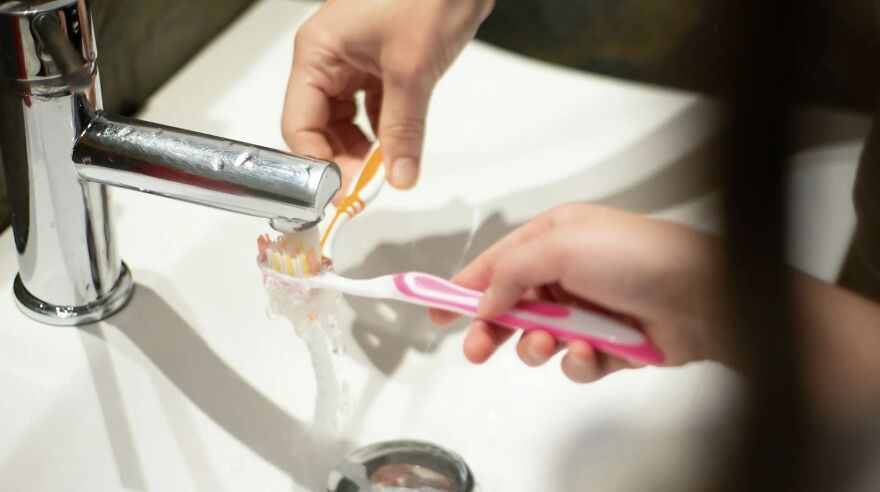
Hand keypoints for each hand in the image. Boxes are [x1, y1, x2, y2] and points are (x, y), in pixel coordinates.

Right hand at [283, 0, 493, 197]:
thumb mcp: (411, 71)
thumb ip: (403, 130)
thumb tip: (399, 176)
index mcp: (317, 53)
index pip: (299, 125)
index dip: (317, 164)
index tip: (342, 193)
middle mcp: (328, 59)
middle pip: (319, 126)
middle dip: (341, 160)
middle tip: (367, 189)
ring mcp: (354, 62)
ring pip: (346, 121)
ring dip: (362, 149)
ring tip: (384, 171)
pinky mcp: (380, 65)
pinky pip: (371, 109)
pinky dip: (382, 131)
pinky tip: (396, 149)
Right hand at [430, 203, 723, 382]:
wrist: (704, 297)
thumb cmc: (637, 257)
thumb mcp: (560, 247)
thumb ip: (510, 272)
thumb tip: (482, 301)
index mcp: (553, 239)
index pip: (495, 264)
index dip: (462, 288)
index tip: (433, 309)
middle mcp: (568, 273)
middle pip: (510, 307)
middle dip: (492, 329)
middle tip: (476, 350)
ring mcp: (588, 310)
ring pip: (538, 339)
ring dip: (539, 345)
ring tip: (551, 342)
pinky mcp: (608, 345)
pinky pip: (574, 361)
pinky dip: (579, 361)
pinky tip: (592, 353)